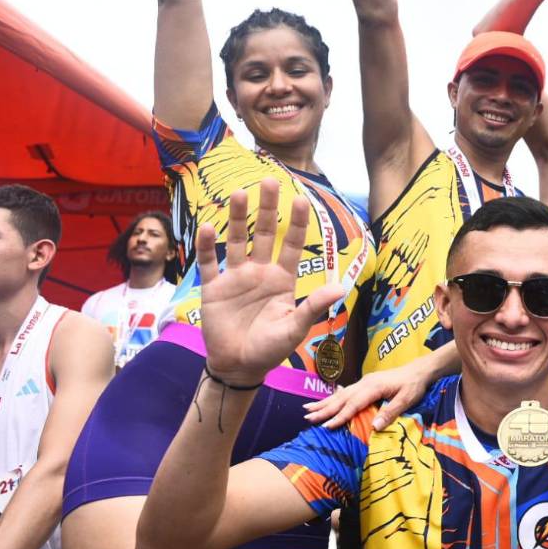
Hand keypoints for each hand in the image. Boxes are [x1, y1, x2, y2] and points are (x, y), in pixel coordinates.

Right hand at [198, 179, 345, 383]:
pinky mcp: (214, 288)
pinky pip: (210, 263)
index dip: (297, 223)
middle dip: (268, 208)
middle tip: (269, 181)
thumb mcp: (295, 328)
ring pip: (237, 240)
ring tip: (238, 193)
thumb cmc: (271, 349)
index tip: (300, 199)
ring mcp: (236, 278)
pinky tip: (207, 226)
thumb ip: (313, 306)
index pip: (293, 245)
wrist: (239, 366)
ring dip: (236, 218)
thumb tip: (340, 288)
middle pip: (265, 233)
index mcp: (283, 280)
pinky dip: (207, 246)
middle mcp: (261, 272)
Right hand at [303, 359, 432, 429]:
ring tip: (308, 408)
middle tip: (307, 417)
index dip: (340, 416)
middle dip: (324, 408)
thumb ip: (390, 412)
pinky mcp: (366, 383)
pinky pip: (346, 391)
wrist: (419, 370)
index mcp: (373, 387)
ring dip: (324, 402)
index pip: (353, 404)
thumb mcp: (406, 400)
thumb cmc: (414, 386)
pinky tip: (326, 400)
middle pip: (341, 398)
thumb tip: (374, 427)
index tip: (326, 426)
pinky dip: (334, 397)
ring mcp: (364, 382)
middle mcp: (365, 383)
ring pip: (341, 394)